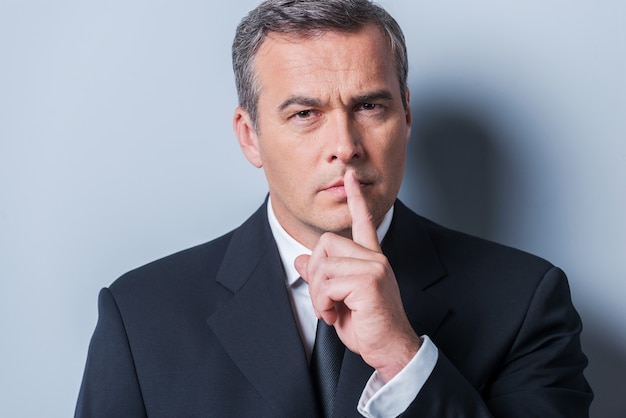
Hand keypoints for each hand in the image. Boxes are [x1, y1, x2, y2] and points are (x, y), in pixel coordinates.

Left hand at [294, 169, 420, 381]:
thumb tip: (300, 260)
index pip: (363, 222)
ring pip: (322, 266)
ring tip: (331, 310)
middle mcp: (375, 259)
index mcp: (371, 259)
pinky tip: (335, 315)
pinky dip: (323, 303)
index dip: (356, 199)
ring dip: (318, 295)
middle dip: (315, 273)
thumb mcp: (338, 299)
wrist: (390, 348)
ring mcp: (374, 267)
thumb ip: (322, 277)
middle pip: (325, 244)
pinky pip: (327, 284)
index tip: (351, 177)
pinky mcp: (368, 281)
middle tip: (324, 298)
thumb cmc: (368, 327)